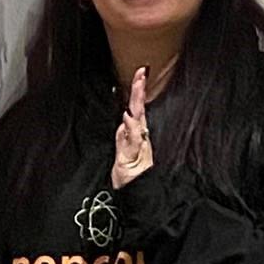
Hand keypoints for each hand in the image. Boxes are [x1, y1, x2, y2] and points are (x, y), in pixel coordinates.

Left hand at [109, 65, 152, 189]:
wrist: (135, 191)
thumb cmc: (129, 173)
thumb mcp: (123, 153)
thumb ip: (126, 135)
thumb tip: (126, 116)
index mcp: (135, 133)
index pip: (136, 107)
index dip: (138, 90)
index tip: (140, 73)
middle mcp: (138, 136)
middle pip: (138, 108)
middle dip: (139, 90)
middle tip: (141, 72)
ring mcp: (138, 144)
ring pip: (137, 119)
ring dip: (137, 101)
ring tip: (139, 83)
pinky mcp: (136, 155)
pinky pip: (134, 139)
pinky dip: (132, 127)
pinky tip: (129, 116)